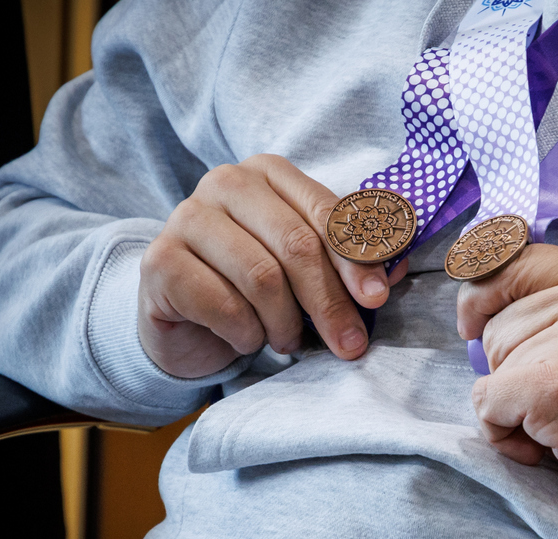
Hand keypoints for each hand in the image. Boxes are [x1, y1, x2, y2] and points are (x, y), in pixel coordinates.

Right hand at [139, 154, 407, 377]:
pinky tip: (247, 339)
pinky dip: (247, 334)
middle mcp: (226, 183)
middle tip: (349, 344)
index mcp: (270, 173)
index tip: (377, 300)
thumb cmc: (256, 287)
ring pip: (261, 278)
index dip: (357, 259)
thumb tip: (398, 269)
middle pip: (296, 245)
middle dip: (330, 302)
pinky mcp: (159, 261)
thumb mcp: (308, 271)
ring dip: (285, 324)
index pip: (326, 213)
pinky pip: (223, 306)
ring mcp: (186, 217)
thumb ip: (350, 261)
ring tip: (287, 340)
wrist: (187, 319)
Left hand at [457, 245, 557, 526]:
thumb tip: (475, 311)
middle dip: (507, 365)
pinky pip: (486, 403)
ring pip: (488, 363)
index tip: (474, 322)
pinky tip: (548, 446)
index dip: (482, 293)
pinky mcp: (553, 387)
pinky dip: (503, 435)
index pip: (513, 259)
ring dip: (509, 403)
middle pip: (495, 321)